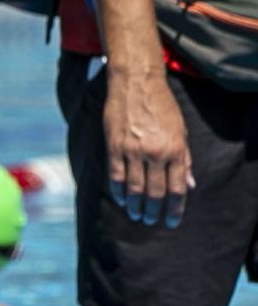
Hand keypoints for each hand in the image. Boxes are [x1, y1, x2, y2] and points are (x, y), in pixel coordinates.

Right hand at [104, 67, 193, 226]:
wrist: (136, 84)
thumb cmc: (162, 107)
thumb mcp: (181, 132)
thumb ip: (184, 160)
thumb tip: (189, 185)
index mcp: (175, 150)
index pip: (177, 189)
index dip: (175, 209)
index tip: (171, 221)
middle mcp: (155, 153)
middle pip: (155, 193)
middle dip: (154, 211)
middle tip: (151, 221)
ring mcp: (133, 150)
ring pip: (134, 188)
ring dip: (136, 206)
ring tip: (136, 215)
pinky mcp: (114, 146)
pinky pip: (115, 175)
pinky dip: (118, 192)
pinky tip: (121, 200)